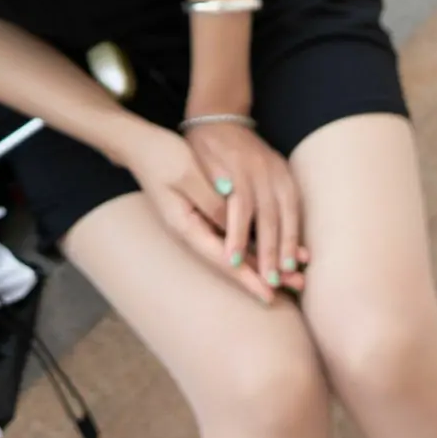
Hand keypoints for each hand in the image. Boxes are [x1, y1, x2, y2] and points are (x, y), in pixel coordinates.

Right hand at [123, 119, 307, 305]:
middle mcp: (193, 232)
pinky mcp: (205, 213)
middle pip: (231, 262)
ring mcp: (199, 224)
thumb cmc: (162, 156)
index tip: (269, 293)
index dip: (247, 277)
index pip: (222, 260)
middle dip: (263, 275)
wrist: (141, 144)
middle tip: (295, 286)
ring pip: (235, 250)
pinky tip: (272, 249)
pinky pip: (233, 234)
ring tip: (292, 274)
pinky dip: (254, 243)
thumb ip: (212, 201)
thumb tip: (235, 225)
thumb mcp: (187, 175)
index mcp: (185, 227)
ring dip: (263, 262)